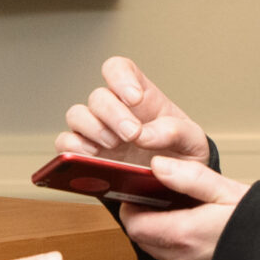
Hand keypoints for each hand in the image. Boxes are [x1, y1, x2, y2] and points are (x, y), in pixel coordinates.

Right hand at [61, 56, 209, 166]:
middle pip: (98, 96)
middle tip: (132, 134)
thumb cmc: (181, 158)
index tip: (135, 98)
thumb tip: (147, 134)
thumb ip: (176, 131)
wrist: (174, 189)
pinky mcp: (84, 155)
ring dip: (93, 128)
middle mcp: (114, 111)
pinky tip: (95, 158)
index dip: (121, 78)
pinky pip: (66, 143)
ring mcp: (96, 132)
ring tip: (114, 146)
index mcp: (140, 98)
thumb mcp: (193, 142)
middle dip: (114, 114)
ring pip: (76, 115)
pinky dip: (75, 148)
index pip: (119, 69)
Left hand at [114, 154, 250, 259]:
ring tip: (179, 205)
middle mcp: (183, 258)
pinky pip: (177, 257)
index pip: (134, 224)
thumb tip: (157, 165)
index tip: (139, 188)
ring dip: (159, 228)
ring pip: (158, 249)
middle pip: (142, 237)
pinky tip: (196, 223)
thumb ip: (189, 178)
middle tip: (158, 193)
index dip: (130, 205)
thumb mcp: (228, 191)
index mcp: (184, 234)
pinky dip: (175, 241)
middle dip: (143, 215)